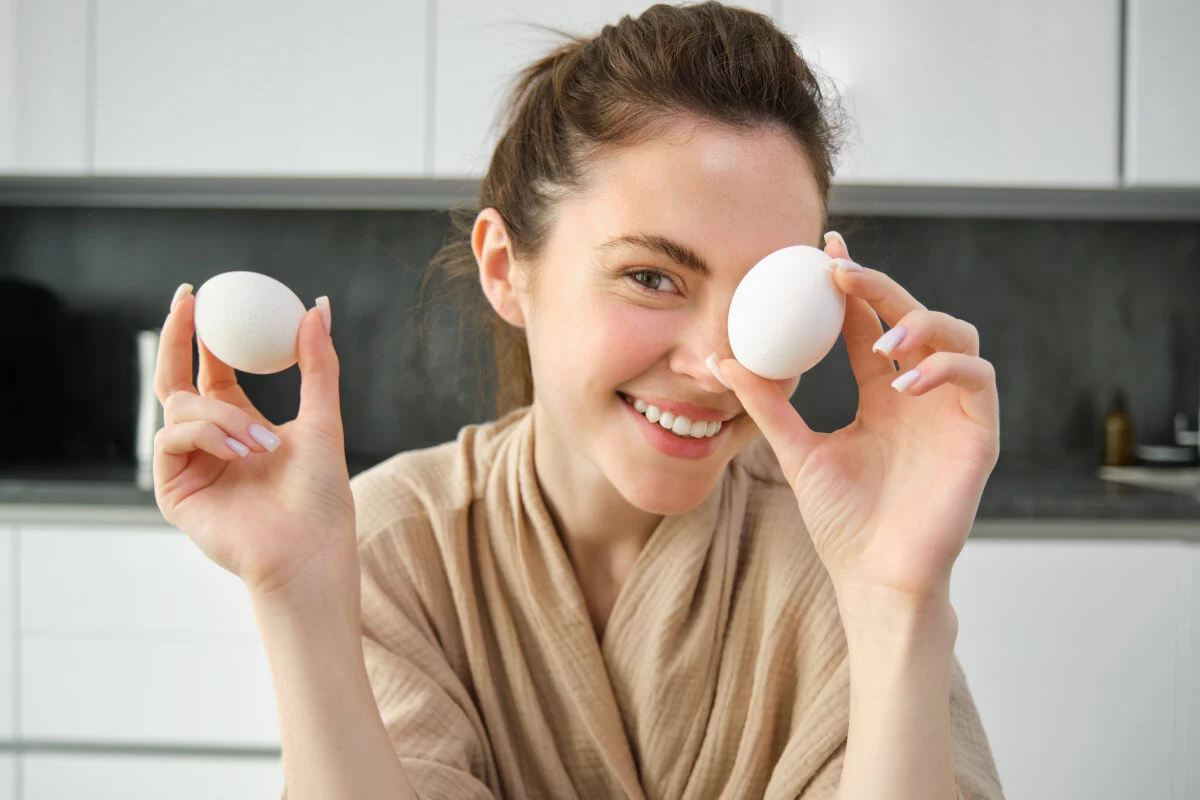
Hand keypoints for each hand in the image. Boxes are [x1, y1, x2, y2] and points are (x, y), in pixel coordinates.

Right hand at [153, 286, 356, 603]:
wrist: (310, 548)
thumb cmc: (321, 495)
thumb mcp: (323, 419)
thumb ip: (318, 365)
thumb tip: (317, 308)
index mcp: (239, 424)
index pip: (211, 369)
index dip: (203, 333)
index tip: (204, 294)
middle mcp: (209, 442)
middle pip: (176, 378)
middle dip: (177, 336)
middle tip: (187, 300)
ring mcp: (188, 465)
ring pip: (179, 406)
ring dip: (220, 415)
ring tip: (261, 444)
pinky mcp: (173, 489)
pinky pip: (171, 438)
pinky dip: (206, 436)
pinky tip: (238, 453)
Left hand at [712, 232, 999, 602]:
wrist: (874, 578)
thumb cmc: (842, 521)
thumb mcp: (796, 451)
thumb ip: (767, 404)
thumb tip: (720, 358)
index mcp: (880, 394)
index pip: (869, 323)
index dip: (851, 286)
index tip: (822, 252)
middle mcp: (920, 395)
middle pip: (913, 315)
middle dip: (881, 286)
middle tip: (842, 271)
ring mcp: (952, 412)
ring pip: (958, 335)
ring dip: (920, 322)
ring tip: (881, 337)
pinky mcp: (979, 434)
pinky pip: (978, 378)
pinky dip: (945, 368)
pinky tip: (904, 382)